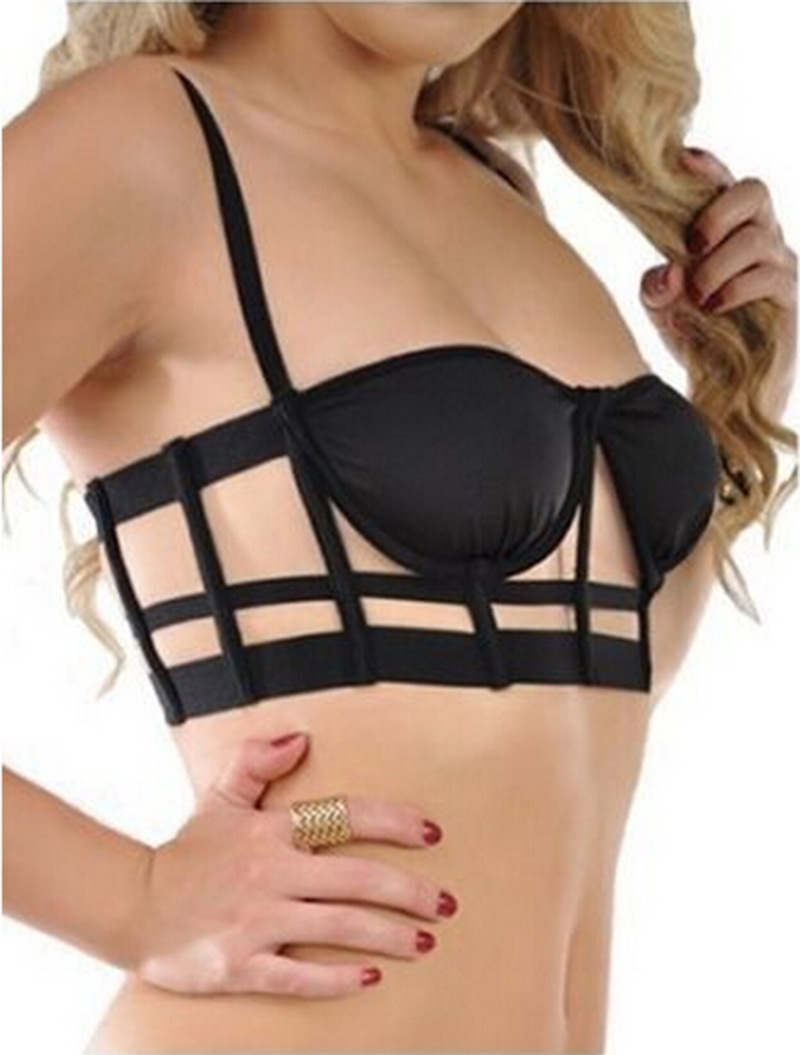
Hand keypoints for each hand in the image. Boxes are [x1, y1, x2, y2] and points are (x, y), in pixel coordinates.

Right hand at [131, 734, 454, 998]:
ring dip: (388, 935)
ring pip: (338, 927)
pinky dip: (338, 979)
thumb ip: (257, 762)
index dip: (393, 822)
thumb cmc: (188, 853)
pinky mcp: (241, 966)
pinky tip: (372, 977)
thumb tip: (300, 737)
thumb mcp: (220, 798)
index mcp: (270, 830)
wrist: (133, 907)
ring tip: (425, 941)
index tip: (432, 832)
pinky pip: (299, 975)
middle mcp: (270, 874)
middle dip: (409, 891)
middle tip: (446, 903)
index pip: (346, 817)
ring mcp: (256, 922)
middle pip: (356, 879)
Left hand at [640, 146, 796, 415]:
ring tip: (697, 295)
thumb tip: (668, 272)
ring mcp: (779, 265)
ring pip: (758, 237)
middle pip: (754, 191)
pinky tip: (713, 307)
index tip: (682, 161)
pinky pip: (770, 276)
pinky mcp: (789, 297)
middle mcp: (759, 238)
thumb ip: (655, 286)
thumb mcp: (661, 309)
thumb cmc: (694, 337)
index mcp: (728, 230)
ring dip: (718, 265)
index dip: (708, 167)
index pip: (724, 184)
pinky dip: (735, 288)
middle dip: (718, 212)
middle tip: (691, 246)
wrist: (721, 387)